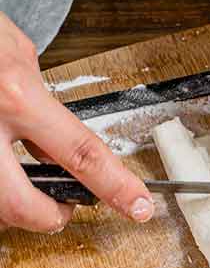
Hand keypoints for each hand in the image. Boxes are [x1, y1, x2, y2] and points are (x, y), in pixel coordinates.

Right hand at [0, 16, 152, 232]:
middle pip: (25, 207)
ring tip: (21, 180)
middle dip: (49, 216)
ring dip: (14, 202)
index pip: (81, 154)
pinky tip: (3, 166)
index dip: (115, 186)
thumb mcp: (15, 51)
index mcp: (14, 96)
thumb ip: (40, 101)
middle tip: (61, 206)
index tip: (137, 206)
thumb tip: (53, 139)